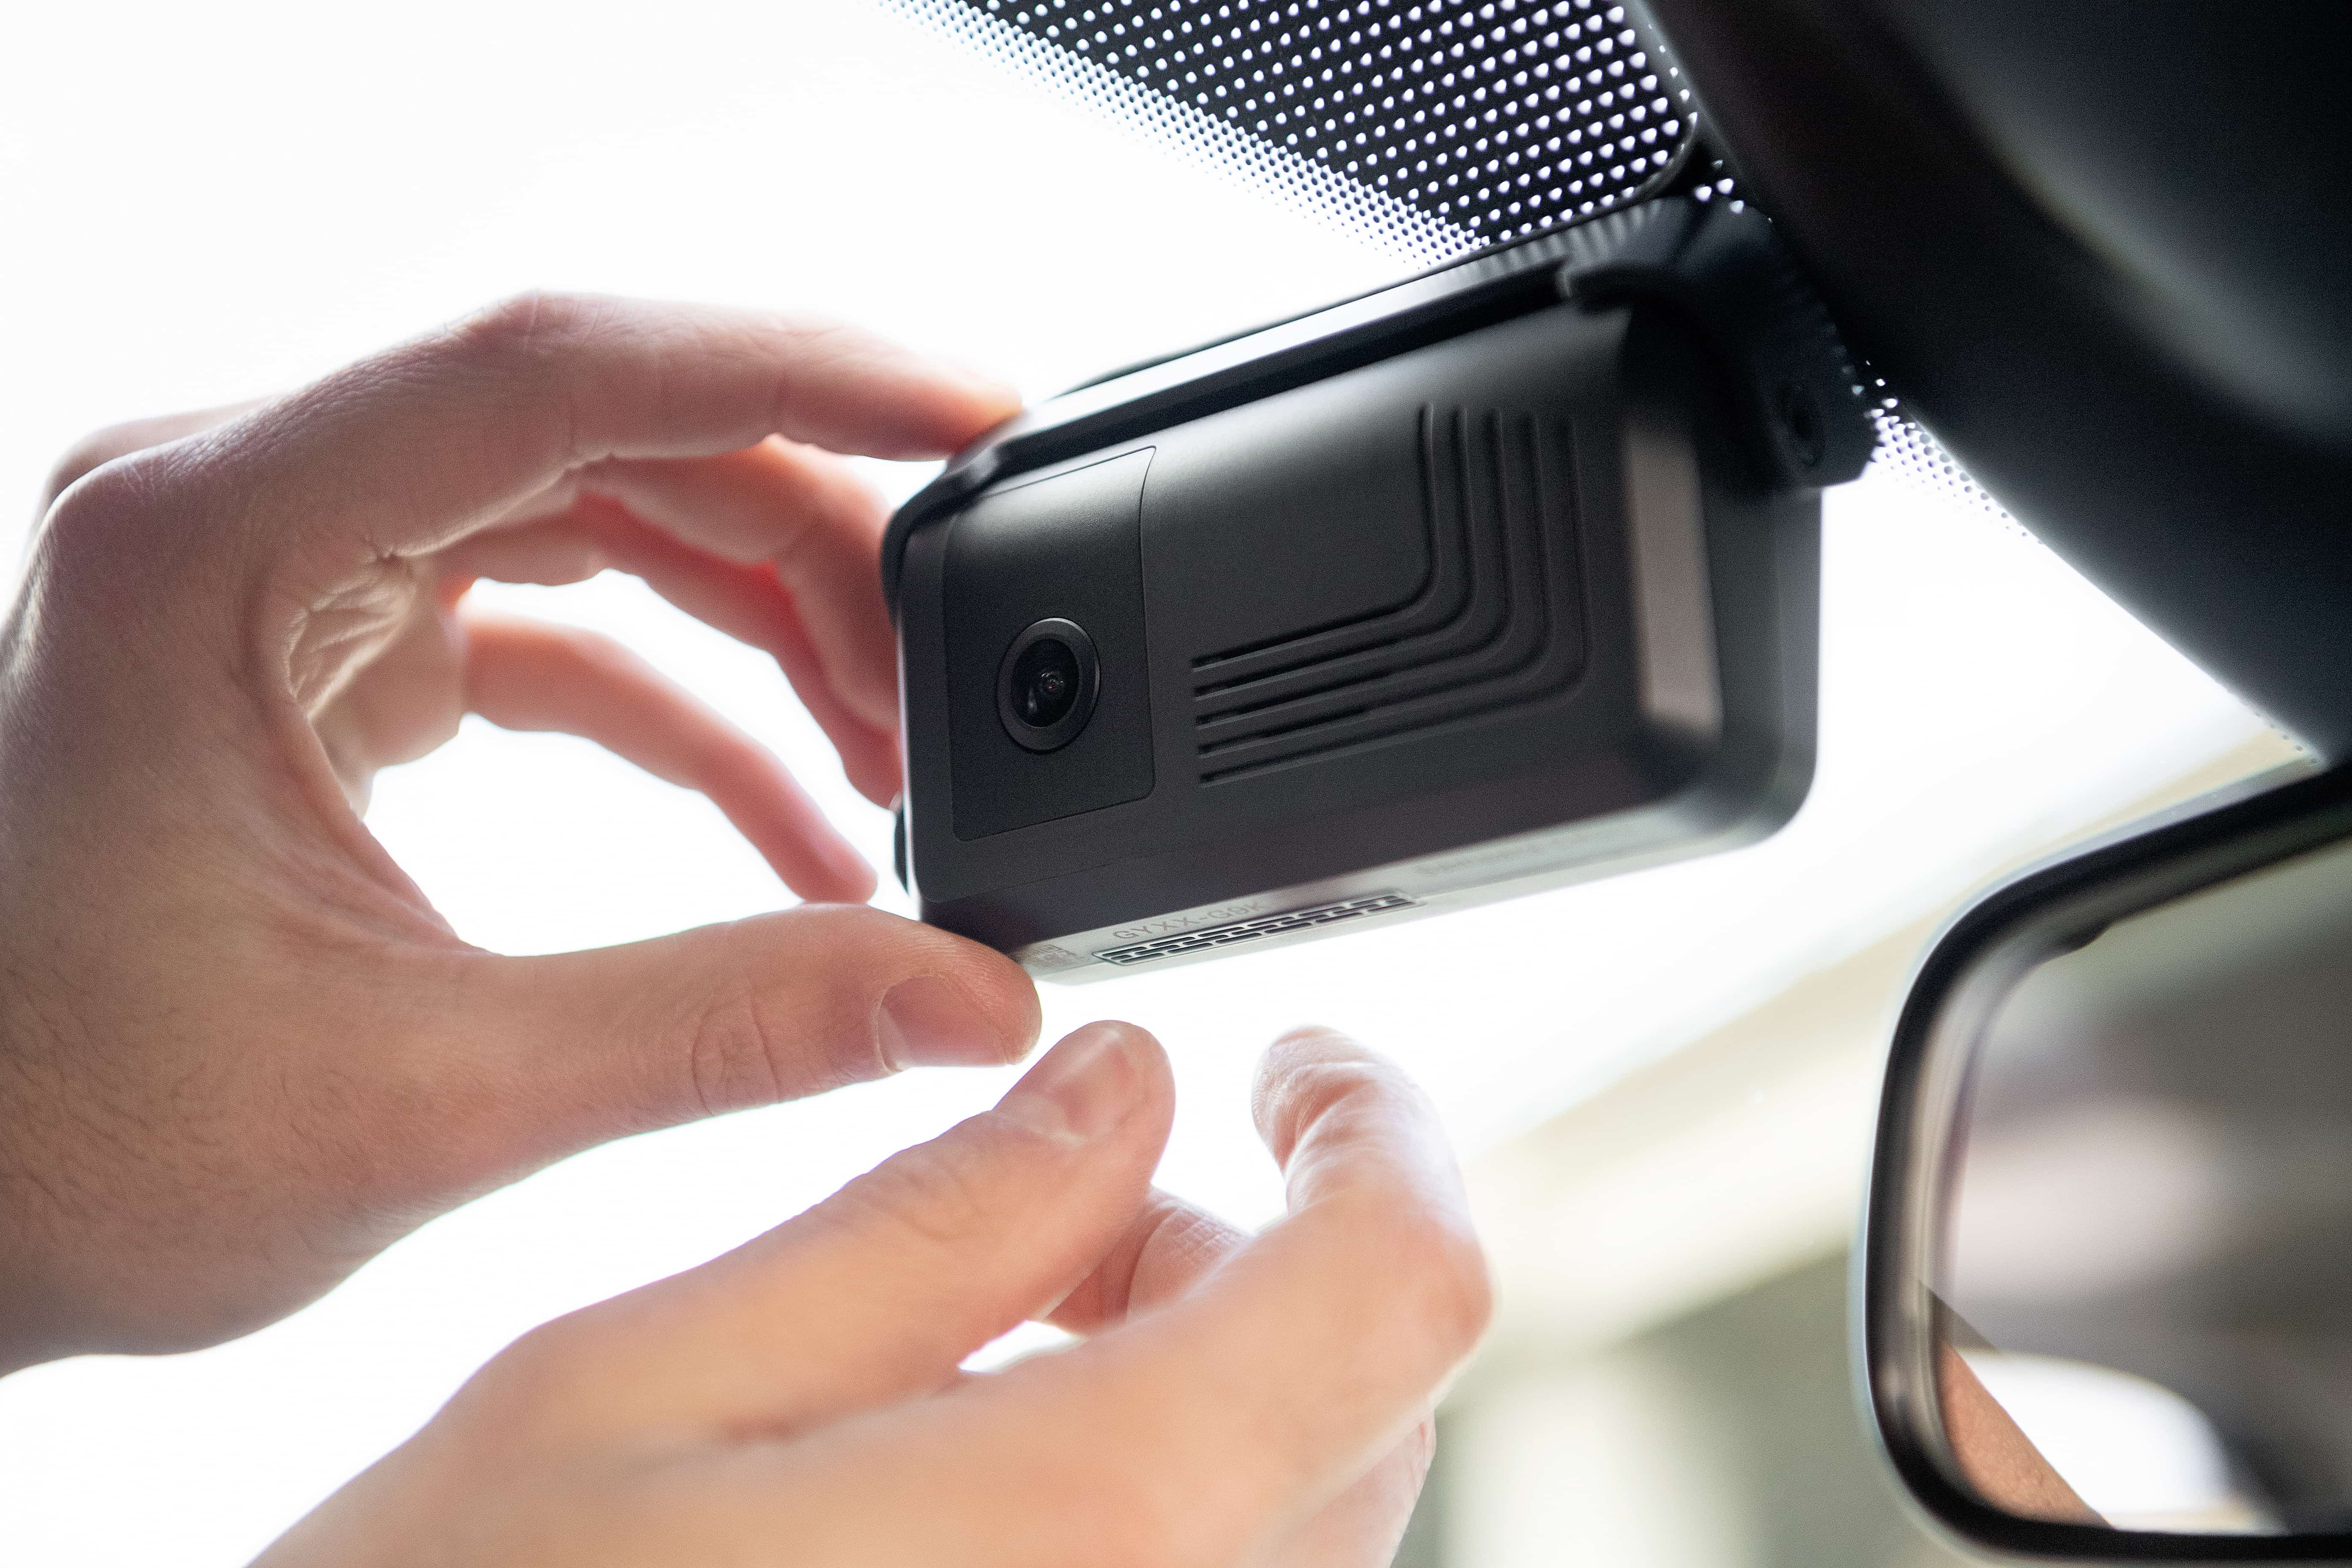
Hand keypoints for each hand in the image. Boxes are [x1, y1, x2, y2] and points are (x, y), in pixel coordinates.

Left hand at [0, 295, 1042, 1371]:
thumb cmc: (67, 1140)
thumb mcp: (425, 1095)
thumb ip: (723, 1028)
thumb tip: (967, 995)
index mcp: (206, 548)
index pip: (557, 375)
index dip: (797, 372)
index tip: (973, 416)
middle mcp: (239, 509)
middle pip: (611, 433)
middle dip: (814, 546)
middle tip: (950, 680)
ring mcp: (287, 567)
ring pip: (604, 510)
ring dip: (769, 624)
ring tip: (897, 757)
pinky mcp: (328, 641)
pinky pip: (560, 623)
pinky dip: (692, 712)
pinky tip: (806, 830)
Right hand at [252, 1025, 1490, 1567]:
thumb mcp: (641, 1380)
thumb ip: (926, 1224)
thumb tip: (1117, 1087)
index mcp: (1091, 1542)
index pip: (1403, 1286)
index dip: (1377, 1133)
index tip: (1298, 1068)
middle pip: (1364, 1398)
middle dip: (1241, 1252)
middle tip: (1057, 1203)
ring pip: (1307, 1512)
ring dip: (1196, 1381)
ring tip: (980, 1349)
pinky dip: (1155, 1501)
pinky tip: (975, 1481)